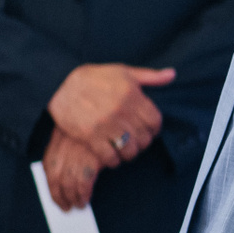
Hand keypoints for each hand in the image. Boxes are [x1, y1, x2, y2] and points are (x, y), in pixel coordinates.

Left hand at [42, 127, 102, 209]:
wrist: (110, 110)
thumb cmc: (99, 121)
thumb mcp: (78, 128)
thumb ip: (70, 145)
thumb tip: (66, 173)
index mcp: (59, 138)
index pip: (49, 167)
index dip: (52, 186)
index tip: (57, 198)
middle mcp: (65, 146)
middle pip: (56, 177)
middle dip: (60, 196)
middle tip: (67, 207)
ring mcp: (79, 151)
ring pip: (69, 182)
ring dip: (73, 197)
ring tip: (79, 205)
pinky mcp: (93, 157)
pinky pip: (84, 181)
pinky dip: (83, 193)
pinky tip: (86, 198)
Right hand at [46, 64, 174, 167]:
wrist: (60, 84)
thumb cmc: (94, 77)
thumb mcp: (124, 71)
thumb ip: (150, 76)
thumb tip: (172, 74)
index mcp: (133, 95)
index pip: (155, 121)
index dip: (154, 130)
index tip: (148, 131)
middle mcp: (122, 111)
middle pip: (144, 138)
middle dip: (142, 143)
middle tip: (136, 143)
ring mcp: (106, 124)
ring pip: (129, 149)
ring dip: (129, 154)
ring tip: (124, 151)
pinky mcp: (90, 136)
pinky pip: (109, 156)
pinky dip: (113, 160)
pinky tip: (111, 156)